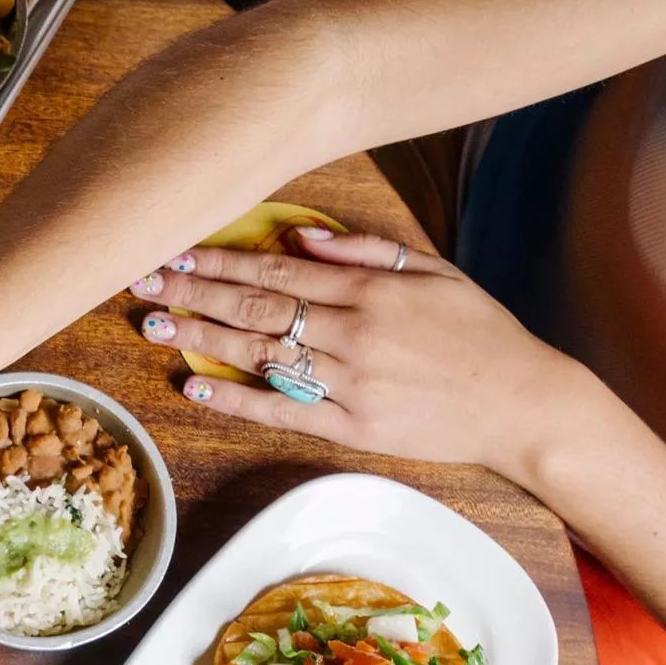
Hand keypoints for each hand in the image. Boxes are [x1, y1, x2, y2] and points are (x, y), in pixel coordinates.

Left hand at [134, 225, 595, 478]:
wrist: (523, 403)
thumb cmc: (479, 331)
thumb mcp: (433, 271)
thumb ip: (364, 250)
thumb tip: (299, 237)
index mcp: (371, 291)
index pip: (277, 272)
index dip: (220, 262)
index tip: (175, 252)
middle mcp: (355, 334)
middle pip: (257, 310)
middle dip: (194, 293)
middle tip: (143, 282)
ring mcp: (352, 383)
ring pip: (262, 356)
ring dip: (202, 340)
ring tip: (155, 326)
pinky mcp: (355, 427)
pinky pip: (284, 410)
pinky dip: (237, 399)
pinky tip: (196, 385)